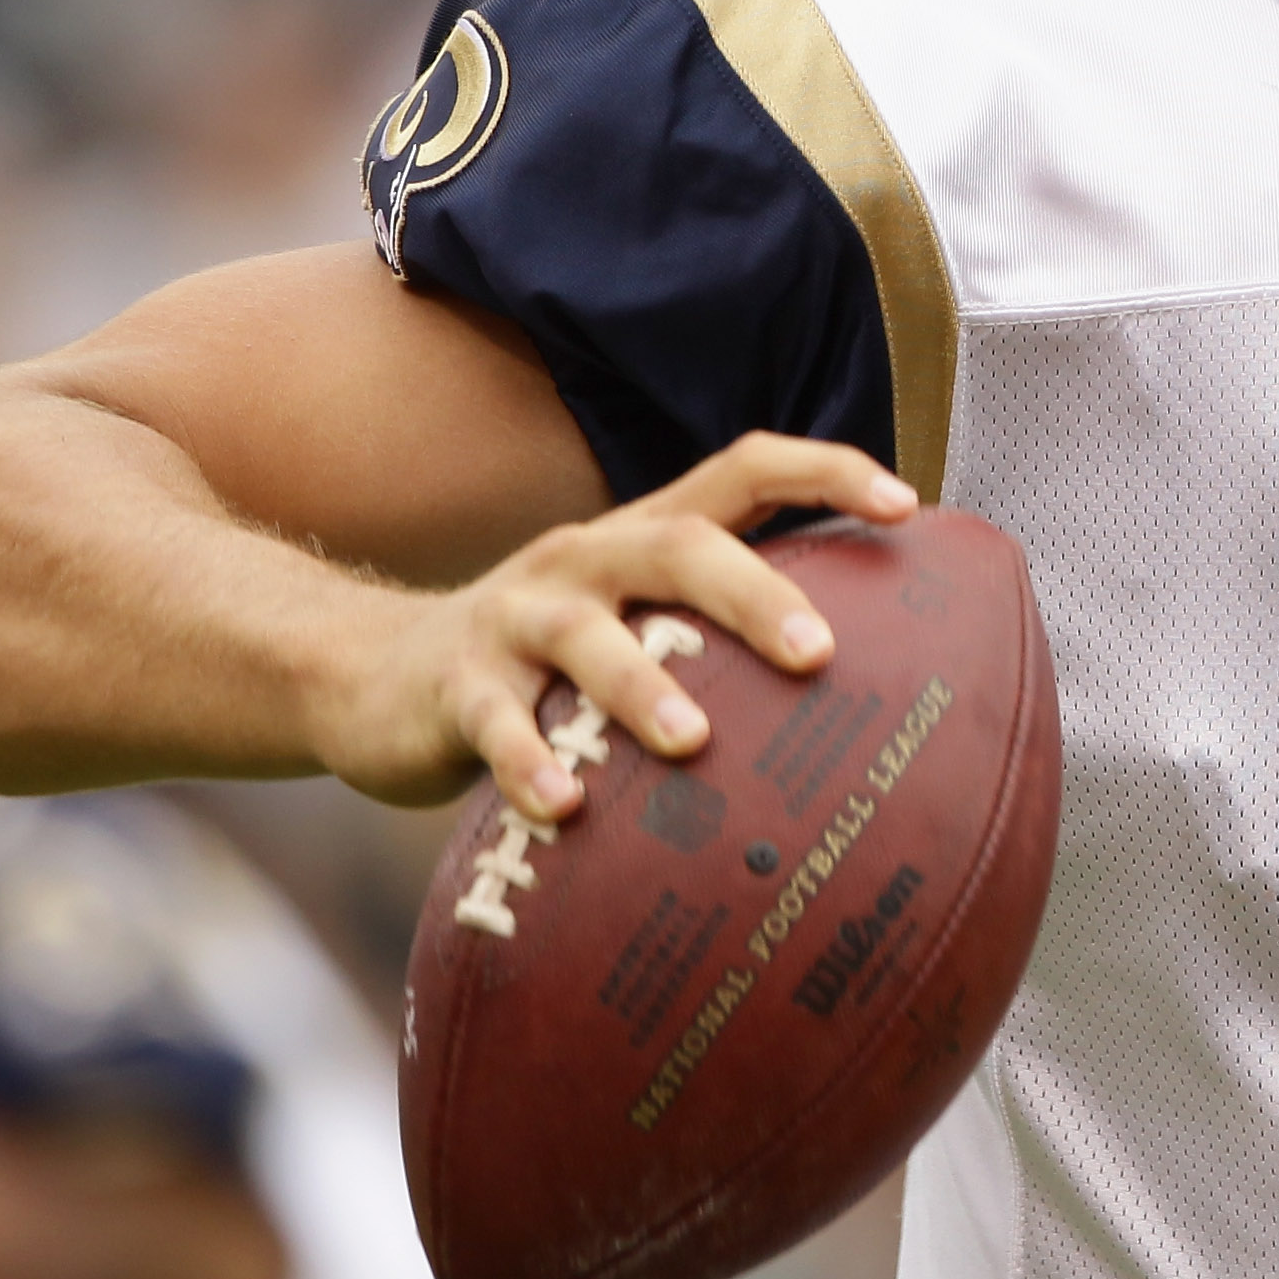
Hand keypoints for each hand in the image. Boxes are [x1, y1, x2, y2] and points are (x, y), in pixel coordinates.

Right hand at [304, 433, 914, 814]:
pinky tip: (563, 807)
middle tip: (818, 650)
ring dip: (641, 687)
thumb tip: (860, 689)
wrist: (372, 677)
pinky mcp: (457, 686)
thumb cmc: (545, 666)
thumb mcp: (631, 626)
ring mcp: (516, 619)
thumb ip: (718, 637)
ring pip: (583, 635)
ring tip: (694, 741)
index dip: (824, 471)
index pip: (742, 471)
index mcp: (641, 539)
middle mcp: (585, 561)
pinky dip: (529, 763)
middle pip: (676, 545)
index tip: (906, 504)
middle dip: (750, 591)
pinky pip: (494, 722)